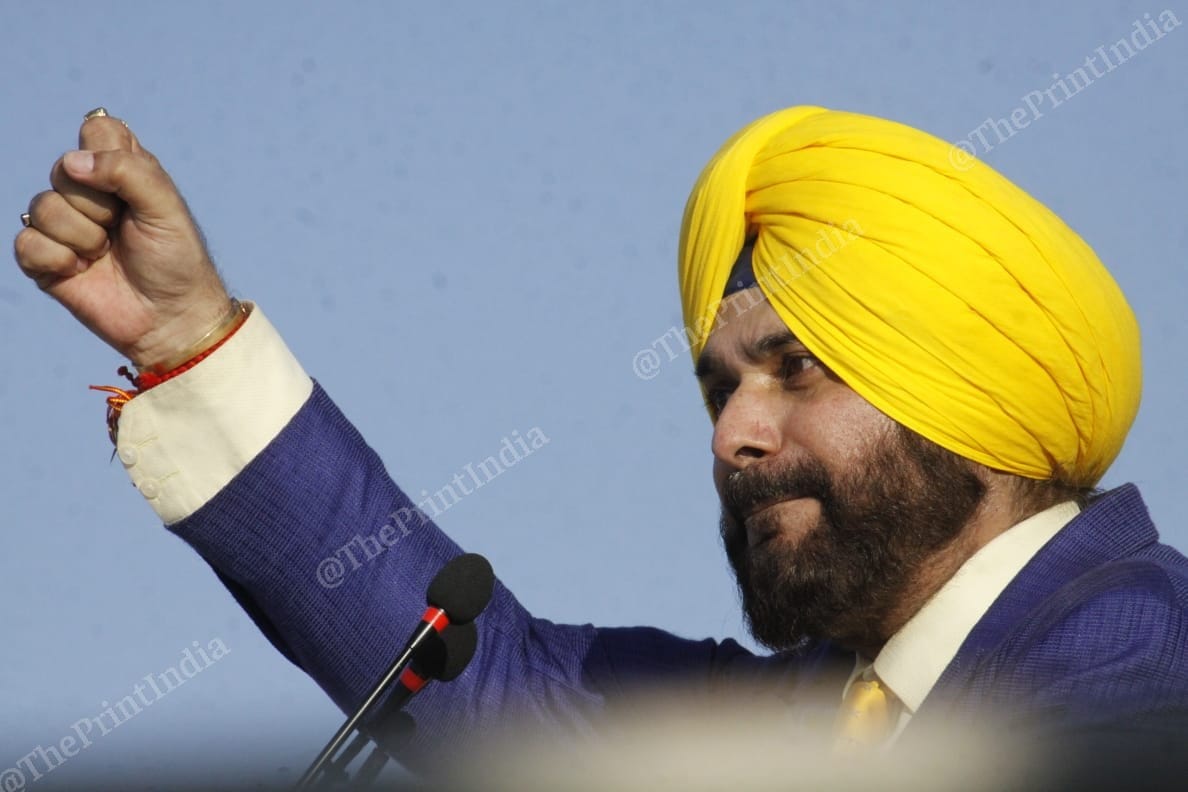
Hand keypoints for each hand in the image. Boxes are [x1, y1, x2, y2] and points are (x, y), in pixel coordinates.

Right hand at [14, 109, 229, 367]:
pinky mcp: (46, 259)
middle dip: (98, 205)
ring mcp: (65, 226)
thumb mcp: (165, 208)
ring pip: (42, 207)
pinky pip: (26, 243)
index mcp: (123, 171)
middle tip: (124, 229)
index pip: (96, 129)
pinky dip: (59, 260)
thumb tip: (72, 163)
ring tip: (106, 254)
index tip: (131, 189)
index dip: (107, 154)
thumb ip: (127, 172)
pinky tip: (83, 272)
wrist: (171, 318)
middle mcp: (89, 193)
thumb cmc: (176, 260)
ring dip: (82, 237)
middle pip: (64, 168)